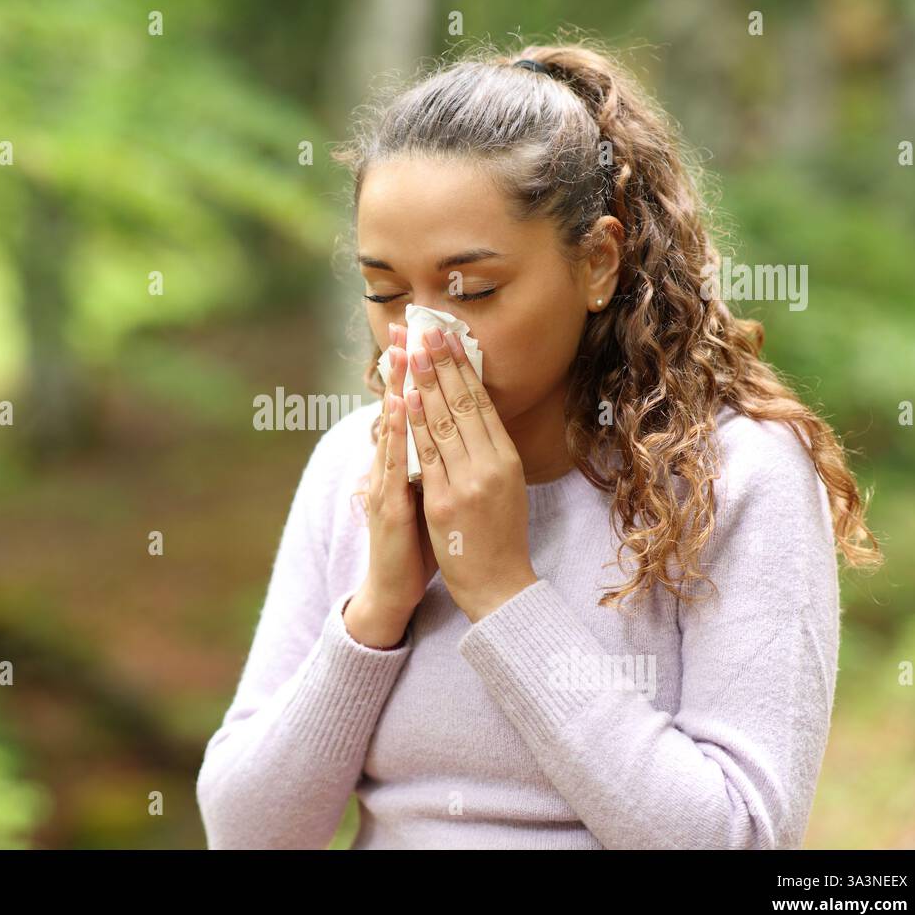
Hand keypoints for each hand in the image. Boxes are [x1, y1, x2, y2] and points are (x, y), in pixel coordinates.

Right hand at [346, 324, 438, 646]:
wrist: (393, 590)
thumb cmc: (416, 546)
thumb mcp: (428, 499)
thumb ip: (434, 468)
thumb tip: (451, 440)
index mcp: (403, 465)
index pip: (409, 409)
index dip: (413, 373)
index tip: (419, 337)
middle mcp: (390, 467)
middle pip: (397, 407)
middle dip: (404, 365)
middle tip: (404, 325)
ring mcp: (386, 482)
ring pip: (393, 426)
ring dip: (398, 385)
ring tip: (404, 349)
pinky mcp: (388, 503)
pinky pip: (395, 460)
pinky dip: (398, 429)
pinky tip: (402, 403)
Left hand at [404, 326, 538, 621]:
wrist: (500, 587)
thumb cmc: (499, 538)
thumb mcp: (505, 489)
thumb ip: (490, 455)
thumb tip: (475, 418)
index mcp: (507, 460)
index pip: (482, 402)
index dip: (463, 366)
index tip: (448, 336)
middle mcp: (492, 465)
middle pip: (463, 403)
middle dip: (442, 362)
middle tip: (426, 328)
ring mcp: (469, 482)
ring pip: (444, 421)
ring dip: (426, 381)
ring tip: (412, 348)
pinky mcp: (445, 502)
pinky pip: (428, 455)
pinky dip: (417, 422)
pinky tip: (407, 396)